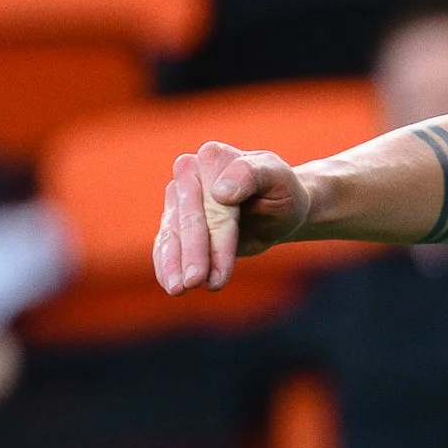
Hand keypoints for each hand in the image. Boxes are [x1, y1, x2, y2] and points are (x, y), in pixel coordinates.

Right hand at [155, 143, 309, 294]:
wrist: (278, 208)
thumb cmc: (282, 191)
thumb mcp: (279, 179)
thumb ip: (252, 175)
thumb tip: (220, 192)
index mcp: (214, 157)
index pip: (213, 204)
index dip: (216, 239)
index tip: (219, 272)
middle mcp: (189, 172)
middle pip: (189, 219)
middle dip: (192, 254)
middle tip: (195, 283)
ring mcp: (178, 196)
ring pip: (173, 233)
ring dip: (173, 264)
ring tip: (178, 290)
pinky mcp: (175, 219)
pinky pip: (165, 242)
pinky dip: (165, 264)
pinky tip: (170, 284)